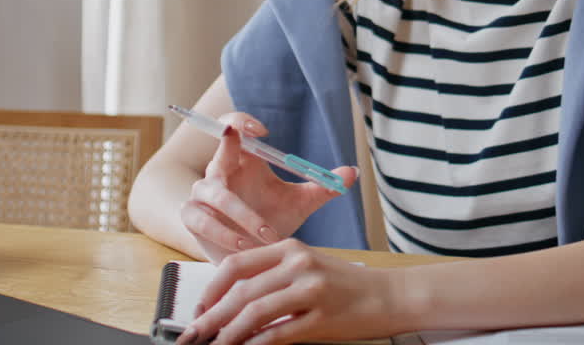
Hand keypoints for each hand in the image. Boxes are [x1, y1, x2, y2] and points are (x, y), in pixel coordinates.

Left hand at [175, 239, 400, 344]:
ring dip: (227, 335)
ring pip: (254, 312)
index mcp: (290, 248)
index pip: (236, 265)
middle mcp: (298, 263)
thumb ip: (274, 278)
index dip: (210, 290)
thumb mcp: (309, 268)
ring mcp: (310, 289)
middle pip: (240, 291)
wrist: (392, 295)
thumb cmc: (349, 286)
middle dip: (210, 317)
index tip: (198, 311)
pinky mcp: (322, 316)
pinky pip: (278, 334)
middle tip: (191, 336)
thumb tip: (234, 304)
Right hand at [181, 112, 357, 262]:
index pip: (235, 128)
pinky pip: (202, 219)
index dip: (242, 122)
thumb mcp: (301, 204)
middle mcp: (220, 171)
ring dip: (242, 214)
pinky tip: (245, 247)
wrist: (254, 257)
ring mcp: (203, 194)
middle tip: (246, 142)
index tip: (264, 132)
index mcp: (244, 160)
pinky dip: (224, 233)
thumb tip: (353, 173)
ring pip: (215, 192)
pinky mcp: (193, 218)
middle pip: (219, 147)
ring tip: (267, 234)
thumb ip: (323, 188)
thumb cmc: (272, 222)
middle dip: (229, 144)